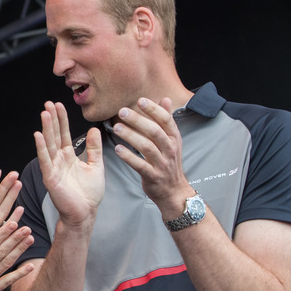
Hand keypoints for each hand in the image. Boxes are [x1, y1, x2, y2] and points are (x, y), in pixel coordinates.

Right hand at [0, 217, 33, 290]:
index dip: (2, 234)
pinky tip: (30, 266)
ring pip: (6, 263)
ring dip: (19, 251)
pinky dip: (20, 274)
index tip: (13, 224)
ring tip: (30, 240)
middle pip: (1, 252)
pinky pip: (8, 281)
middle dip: (15, 239)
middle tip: (27, 228)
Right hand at [34, 101, 103, 227]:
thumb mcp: (96, 166)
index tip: (59, 104)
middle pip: (54, 135)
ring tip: (44, 113)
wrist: (85, 213)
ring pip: (48, 144)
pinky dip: (41, 147)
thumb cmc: (89, 194)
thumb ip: (94, 148)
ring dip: (46, 128)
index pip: (63, 134)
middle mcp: (59, 160)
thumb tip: (94, 129)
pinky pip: (45, 160)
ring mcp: (53, 168)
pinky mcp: (50, 178)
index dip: (62, 119)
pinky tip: (38, 135)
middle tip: (48, 103)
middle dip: (52, 119)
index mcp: (69, 157)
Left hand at [111, 97, 192, 218]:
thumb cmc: (169, 163)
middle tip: (122, 112)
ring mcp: (162, 164)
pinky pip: (140, 165)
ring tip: (117, 128)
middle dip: (138, 120)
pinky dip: (128, 157)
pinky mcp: (153, 176)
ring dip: (131, 136)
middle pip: (154, 131)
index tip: (140, 100)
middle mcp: (170, 149)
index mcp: (174, 138)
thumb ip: (166, 120)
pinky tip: (117, 149)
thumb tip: (165, 99)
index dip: (154, 109)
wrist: (174, 191)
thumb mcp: (172, 141)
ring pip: (147, 147)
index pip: (166, 120)